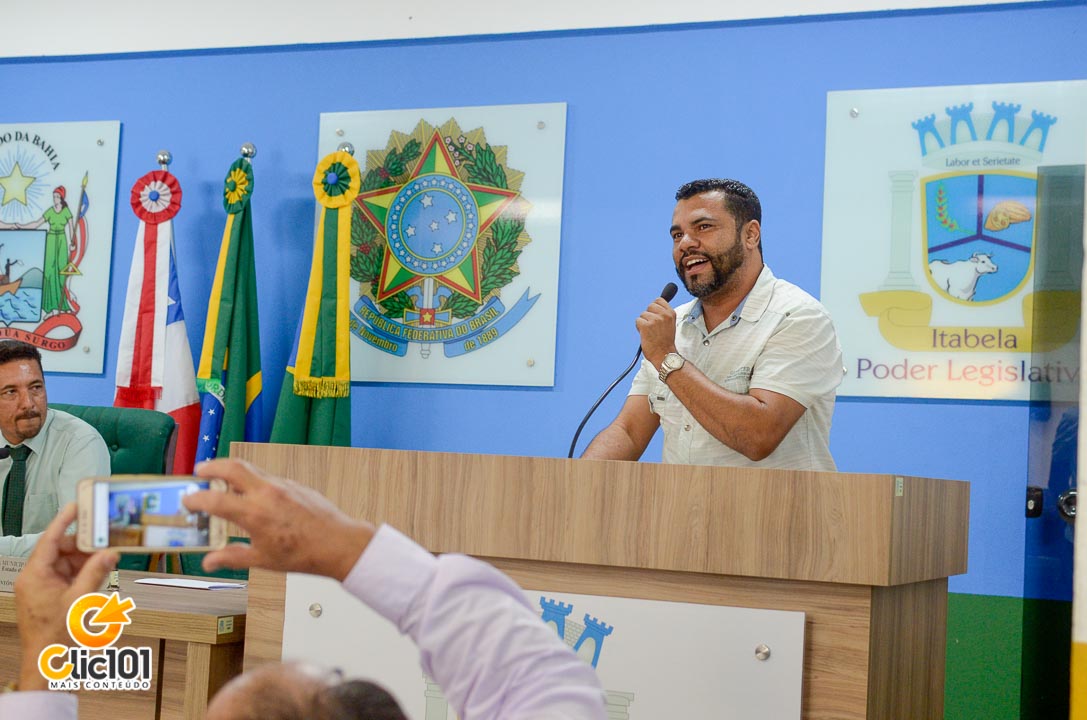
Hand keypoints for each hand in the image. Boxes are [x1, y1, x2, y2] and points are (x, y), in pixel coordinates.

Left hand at [14, 504, 116, 690]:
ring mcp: (45, 587)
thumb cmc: (56, 636)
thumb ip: (96, 572)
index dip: (64, 521)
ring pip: (69, 563)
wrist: (50, 665)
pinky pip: (72, 576)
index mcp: (35, 576)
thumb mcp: (79, 600)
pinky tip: (101, 573)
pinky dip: (87, 574)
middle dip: (85, 546)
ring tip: (109, 557)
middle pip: (62, 551)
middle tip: (107, 538)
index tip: (77, 506)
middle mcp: (37, 578)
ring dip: (89, 561)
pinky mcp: (54, 596)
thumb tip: (109, 552)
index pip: (49, 540)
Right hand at [184, 459, 374, 580]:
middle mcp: (266, 493)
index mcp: (254, 514)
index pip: (215, 501)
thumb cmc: (302, 554)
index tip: (187, 501)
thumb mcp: (262, 560)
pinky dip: (254, 481)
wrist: (337, 543)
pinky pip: (268, 478)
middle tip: (200, 472)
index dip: (196, 499)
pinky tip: (253, 494)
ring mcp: (282, 486)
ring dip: (233, 471)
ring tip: (222, 480)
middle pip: (232, 467)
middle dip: (212, 466)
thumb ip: (232, 557)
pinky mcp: (295, 485)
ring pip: (251, 469)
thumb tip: (208, 562)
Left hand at [635, 298, 677, 367]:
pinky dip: (639, 328)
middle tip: (653, 327)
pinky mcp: (646, 326)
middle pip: (650, 306)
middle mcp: (664, 315)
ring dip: (644, 323)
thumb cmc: (665, 341)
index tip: (655, 316)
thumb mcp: (669, 324)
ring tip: (651, 332)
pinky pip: (638, 321)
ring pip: (643, 315)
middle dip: (649, 315)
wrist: (665, 355)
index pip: (659, 300)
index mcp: (671, 313)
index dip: (655, 308)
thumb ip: (663, 314)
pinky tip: (646, 335)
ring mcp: (655, 320)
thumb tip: (655, 303)